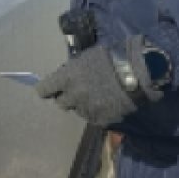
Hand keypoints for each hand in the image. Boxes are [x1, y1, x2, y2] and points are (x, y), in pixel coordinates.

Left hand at [35, 39, 163, 127]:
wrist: (135, 72)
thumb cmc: (109, 58)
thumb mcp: (85, 58)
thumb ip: (72, 71)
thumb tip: (65, 77)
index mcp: (66, 78)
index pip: (44, 90)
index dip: (47, 89)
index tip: (51, 89)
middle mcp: (73, 96)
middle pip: (61, 103)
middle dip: (67, 97)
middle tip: (78, 91)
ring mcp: (86, 109)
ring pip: (78, 111)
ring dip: (83, 104)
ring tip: (97, 95)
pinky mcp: (100, 119)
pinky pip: (93, 117)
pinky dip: (97, 112)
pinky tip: (106, 102)